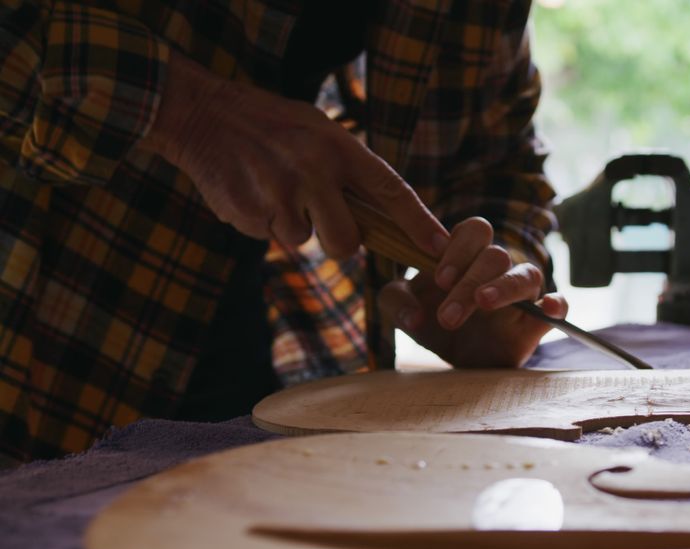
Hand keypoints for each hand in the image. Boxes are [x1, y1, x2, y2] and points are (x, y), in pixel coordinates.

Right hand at [138, 53, 447, 257]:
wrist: (204, 114)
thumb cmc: (274, 126)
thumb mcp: (320, 131)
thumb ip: (350, 171)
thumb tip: (385, 220)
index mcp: (338, 148)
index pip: (391, 191)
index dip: (419, 223)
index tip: (441, 248)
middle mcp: (313, 172)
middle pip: (346, 242)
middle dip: (340, 243)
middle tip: (322, 219)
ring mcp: (279, 195)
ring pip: (303, 241)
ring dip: (292, 225)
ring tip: (274, 188)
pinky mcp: (248, 213)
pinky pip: (268, 236)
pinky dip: (263, 221)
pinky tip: (252, 190)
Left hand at [378, 218, 567, 367]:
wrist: (457, 360)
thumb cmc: (434, 323)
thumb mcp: (405, 311)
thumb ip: (397, 303)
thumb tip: (414, 316)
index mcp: (467, 255)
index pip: (474, 231)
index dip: (458, 249)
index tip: (440, 280)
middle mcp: (498, 268)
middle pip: (495, 255)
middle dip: (469, 282)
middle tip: (448, 316)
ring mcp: (521, 292)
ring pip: (527, 273)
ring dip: (505, 287)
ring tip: (484, 302)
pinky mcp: (537, 321)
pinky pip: (558, 304)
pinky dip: (557, 303)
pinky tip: (549, 309)